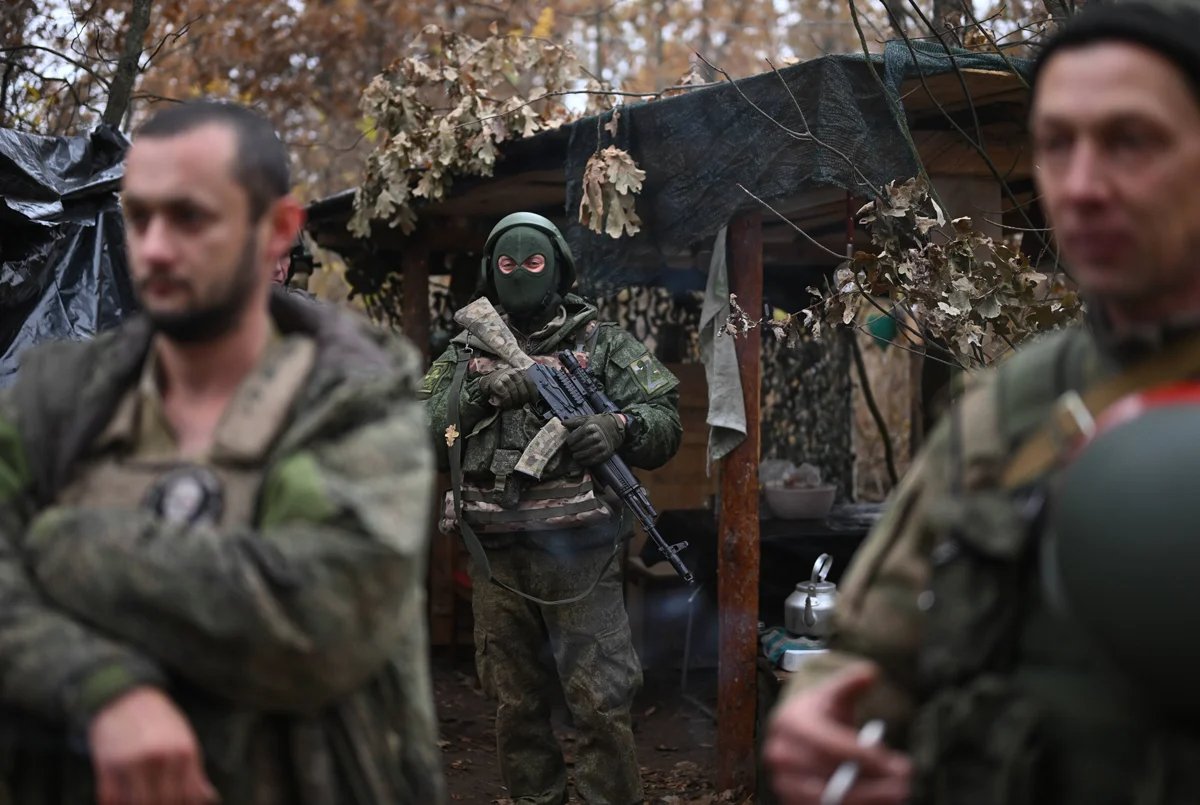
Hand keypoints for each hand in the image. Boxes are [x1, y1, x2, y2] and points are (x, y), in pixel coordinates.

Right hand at [88, 687, 217, 804]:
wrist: (125, 696)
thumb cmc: (160, 721)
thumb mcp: (185, 739)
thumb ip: (196, 772)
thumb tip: (210, 798)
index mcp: (183, 752)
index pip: (188, 797)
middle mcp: (159, 758)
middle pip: (162, 803)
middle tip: (157, 802)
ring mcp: (132, 762)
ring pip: (136, 804)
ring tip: (138, 801)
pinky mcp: (107, 765)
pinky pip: (111, 799)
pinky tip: (120, 802)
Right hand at [478, 368, 536, 409]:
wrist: (489, 380)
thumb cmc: (505, 383)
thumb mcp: (516, 380)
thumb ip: (525, 386)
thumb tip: (533, 400)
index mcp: (521, 372)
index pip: (531, 383)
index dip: (533, 394)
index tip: (534, 402)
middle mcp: (514, 373)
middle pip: (524, 391)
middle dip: (523, 401)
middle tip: (521, 405)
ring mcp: (505, 378)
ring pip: (515, 394)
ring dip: (515, 403)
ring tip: (513, 406)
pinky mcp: (498, 384)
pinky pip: (506, 396)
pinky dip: (507, 403)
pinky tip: (507, 405)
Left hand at [564, 413, 625, 466]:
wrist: (615, 428)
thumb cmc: (598, 423)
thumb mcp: (587, 419)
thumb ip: (574, 421)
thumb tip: (563, 423)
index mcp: (590, 427)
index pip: (573, 438)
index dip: (569, 441)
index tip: (570, 442)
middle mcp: (596, 436)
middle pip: (577, 447)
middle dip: (573, 449)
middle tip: (573, 449)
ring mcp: (601, 446)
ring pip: (583, 455)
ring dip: (577, 456)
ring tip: (576, 455)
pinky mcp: (605, 453)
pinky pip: (591, 460)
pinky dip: (584, 461)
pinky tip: (582, 459)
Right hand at [764, 663, 910, 804]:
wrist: (794, 734)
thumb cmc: (819, 713)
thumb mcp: (833, 694)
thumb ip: (850, 684)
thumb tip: (871, 673)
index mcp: (790, 722)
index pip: (831, 745)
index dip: (864, 756)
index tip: (894, 763)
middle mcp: (779, 753)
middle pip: (830, 775)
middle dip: (872, 783)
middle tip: (905, 784)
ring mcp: (781, 780)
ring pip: (827, 799)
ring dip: (865, 800)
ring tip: (896, 797)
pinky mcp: (788, 800)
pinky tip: (876, 803)